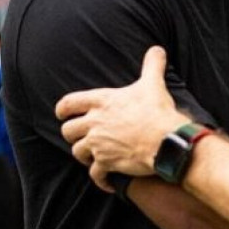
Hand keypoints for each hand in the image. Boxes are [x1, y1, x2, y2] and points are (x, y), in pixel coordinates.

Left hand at [55, 46, 189, 191]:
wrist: (166, 141)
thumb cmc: (158, 111)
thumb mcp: (153, 83)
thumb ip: (152, 65)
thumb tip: (157, 49)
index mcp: (102, 102)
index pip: (68, 103)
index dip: (62, 109)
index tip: (63, 113)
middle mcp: (95, 123)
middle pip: (68, 131)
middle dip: (73, 134)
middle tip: (81, 135)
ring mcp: (99, 145)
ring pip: (77, 152)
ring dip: (84, 154)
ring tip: (93, 155)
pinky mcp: (107, 163)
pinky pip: (95, 174)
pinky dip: (100, 179)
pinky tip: (106, 180)